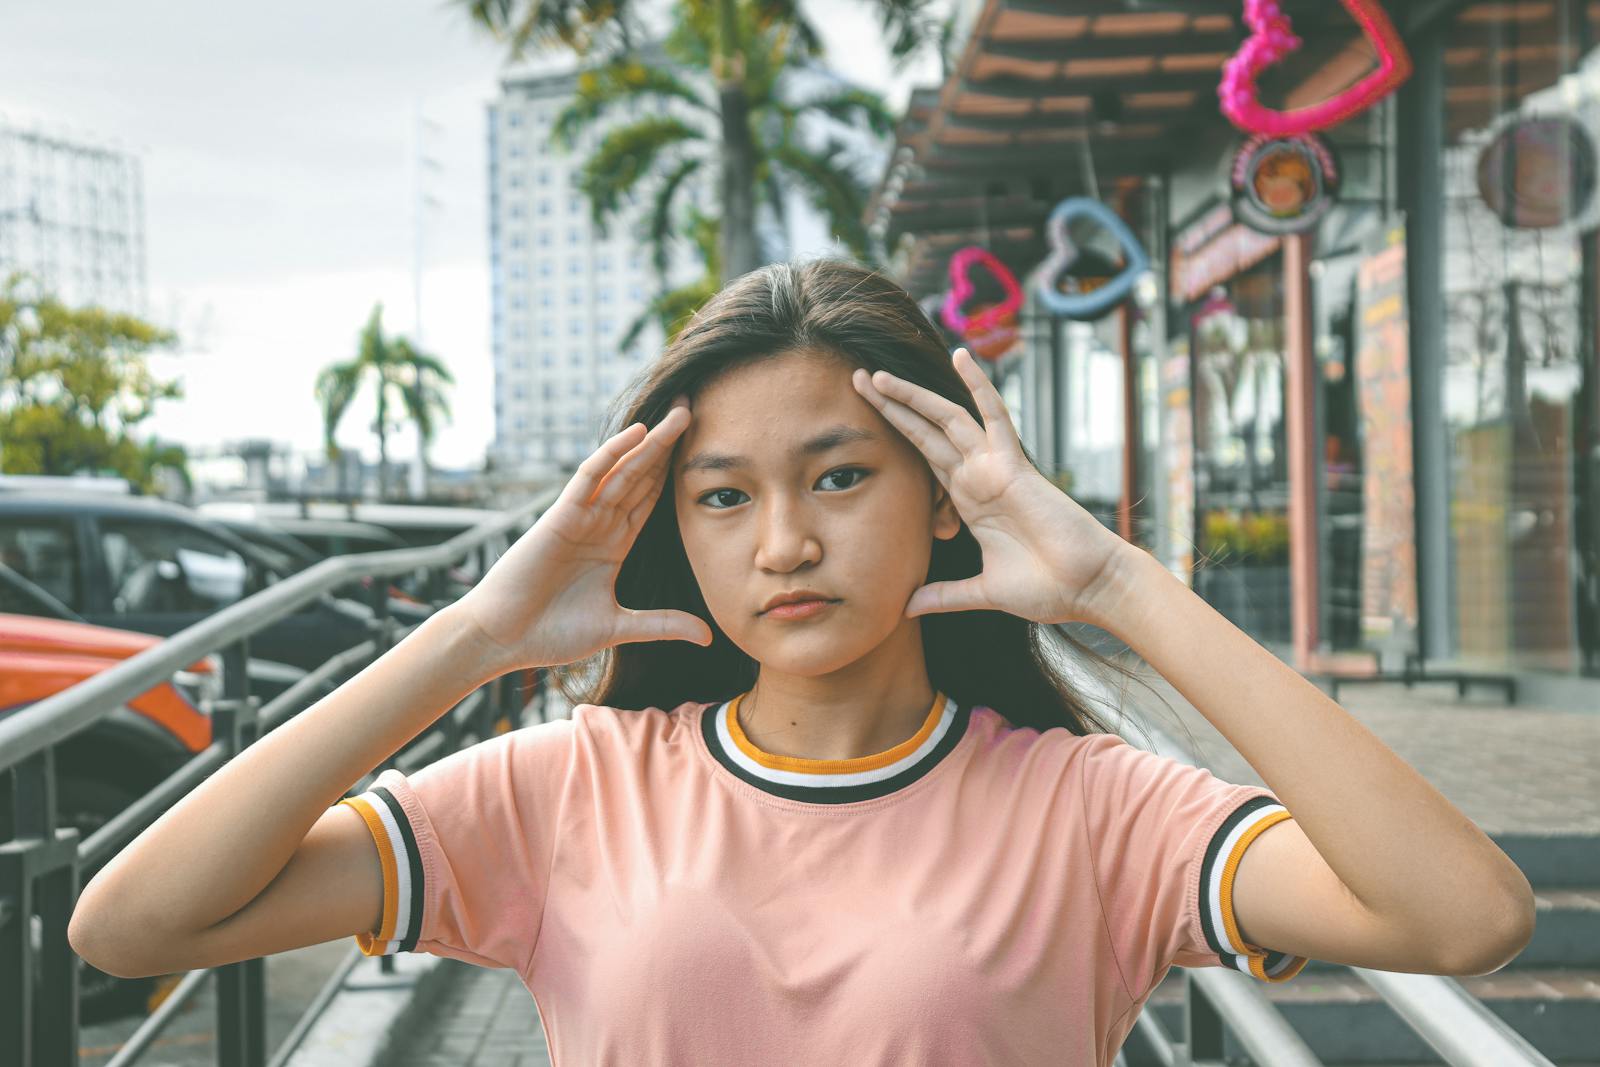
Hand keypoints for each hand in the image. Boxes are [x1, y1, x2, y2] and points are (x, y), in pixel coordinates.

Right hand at [452, 398, 712, 671]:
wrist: (503, 638)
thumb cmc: (551, 633)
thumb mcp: (617, 627)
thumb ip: (662, 624)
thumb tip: (707, 636)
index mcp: (614, 545)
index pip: (650, 499)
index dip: (674, 473)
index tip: (705, 451)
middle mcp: (600, 524)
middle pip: (642, 476)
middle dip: (668, 446)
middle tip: (694, 411)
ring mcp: (581, 517)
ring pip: (623, 470)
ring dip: (651, 442)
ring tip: (680, 412)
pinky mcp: (560, 517)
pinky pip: (589, 478)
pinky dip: (611, 454)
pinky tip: (637, 433)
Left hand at [851, 347, 1135, 627]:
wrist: (1088, 588)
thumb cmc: (1047, 589)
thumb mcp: (981, 593)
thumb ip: (944, 595)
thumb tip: (907, 606)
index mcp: (969, 503)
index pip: (923, 459)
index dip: (895, 436)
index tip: (864, 420)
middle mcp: (977, 478)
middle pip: (925, 432)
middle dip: (892, 407)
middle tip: (857, 381)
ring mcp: (994, 467)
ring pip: (946, 419)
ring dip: (912, 397)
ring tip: (877, 375)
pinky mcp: (1013, 465)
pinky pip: (993, 416)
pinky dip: (978, 386)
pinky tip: (961, 357)